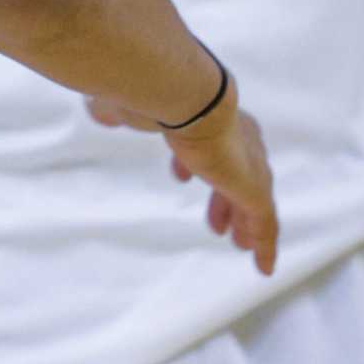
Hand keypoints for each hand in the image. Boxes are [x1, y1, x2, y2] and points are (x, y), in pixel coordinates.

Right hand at [88, 76, 278, 275]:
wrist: (188, 96)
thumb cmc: (154, 96)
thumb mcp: (131, 104)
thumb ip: (119, 109)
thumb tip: (99, 110)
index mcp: (207, 114)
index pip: (206, 141)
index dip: (192, 161)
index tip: (181, 175)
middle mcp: (236, 136)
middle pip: (237, 171)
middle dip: (225, 196)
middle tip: (217, 221)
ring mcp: (249, 163)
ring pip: (252, 198)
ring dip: (243, 220)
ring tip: (237, 243)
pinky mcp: (254, 189)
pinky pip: (264, 223)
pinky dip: (264, 244)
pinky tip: (262, 266)